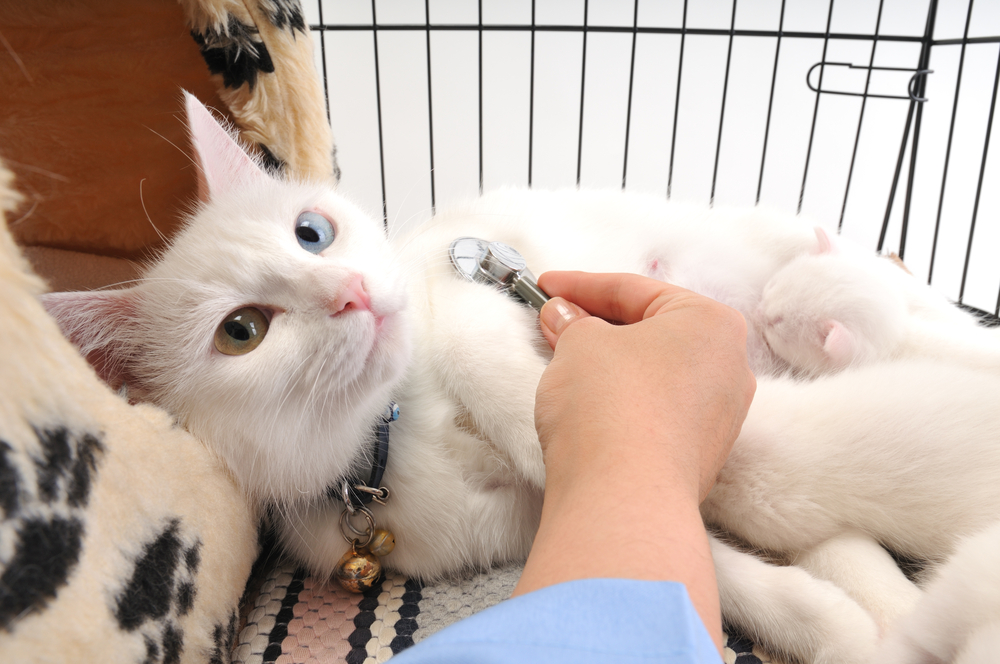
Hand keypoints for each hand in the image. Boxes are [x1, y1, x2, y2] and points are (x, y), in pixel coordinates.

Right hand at [514, 271, 755, 652]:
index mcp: (712, 323)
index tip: (547, 289)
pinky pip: (657, 414)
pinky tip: (590, 406)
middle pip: (652, 332)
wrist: (623, 497)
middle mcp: (730, 368)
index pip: (635, 289)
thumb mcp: (579, 342)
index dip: (581, 286)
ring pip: (656, 375)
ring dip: (612, 366)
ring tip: (566, 365)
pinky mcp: (699, 457)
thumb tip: (566, 317)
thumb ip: (573, 321)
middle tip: (554, 324)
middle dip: (600, 326)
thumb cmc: (611, 407)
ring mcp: (720, 418)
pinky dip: (625, 403)